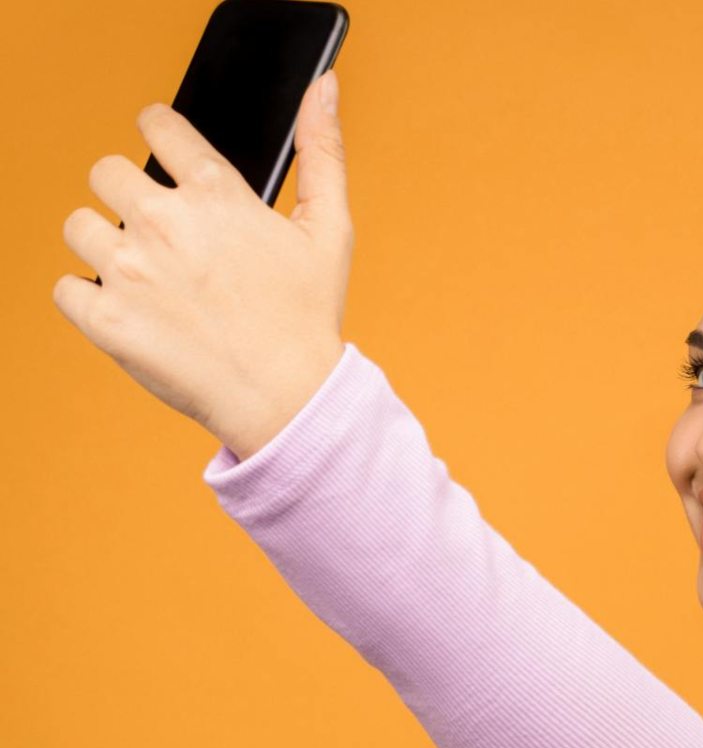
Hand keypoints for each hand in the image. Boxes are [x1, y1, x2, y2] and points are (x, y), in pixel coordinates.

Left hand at [55, 70, 352, 460]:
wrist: (285, 396)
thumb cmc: (308, 315)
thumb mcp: (329, 227)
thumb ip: (323, 150)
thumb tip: (326, 87)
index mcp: (217, 192)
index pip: (156, 125)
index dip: (159, 136)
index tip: (163, 154)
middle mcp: (164, 222)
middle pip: (104, 171)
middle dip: (127, 194)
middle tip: (159, 231)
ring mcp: (128, 272)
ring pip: (77, 226)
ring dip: (103, 245)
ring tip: (145, 276)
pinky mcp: (103, 320)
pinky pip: (64, 288)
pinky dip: (89, 300)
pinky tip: (132, 312)